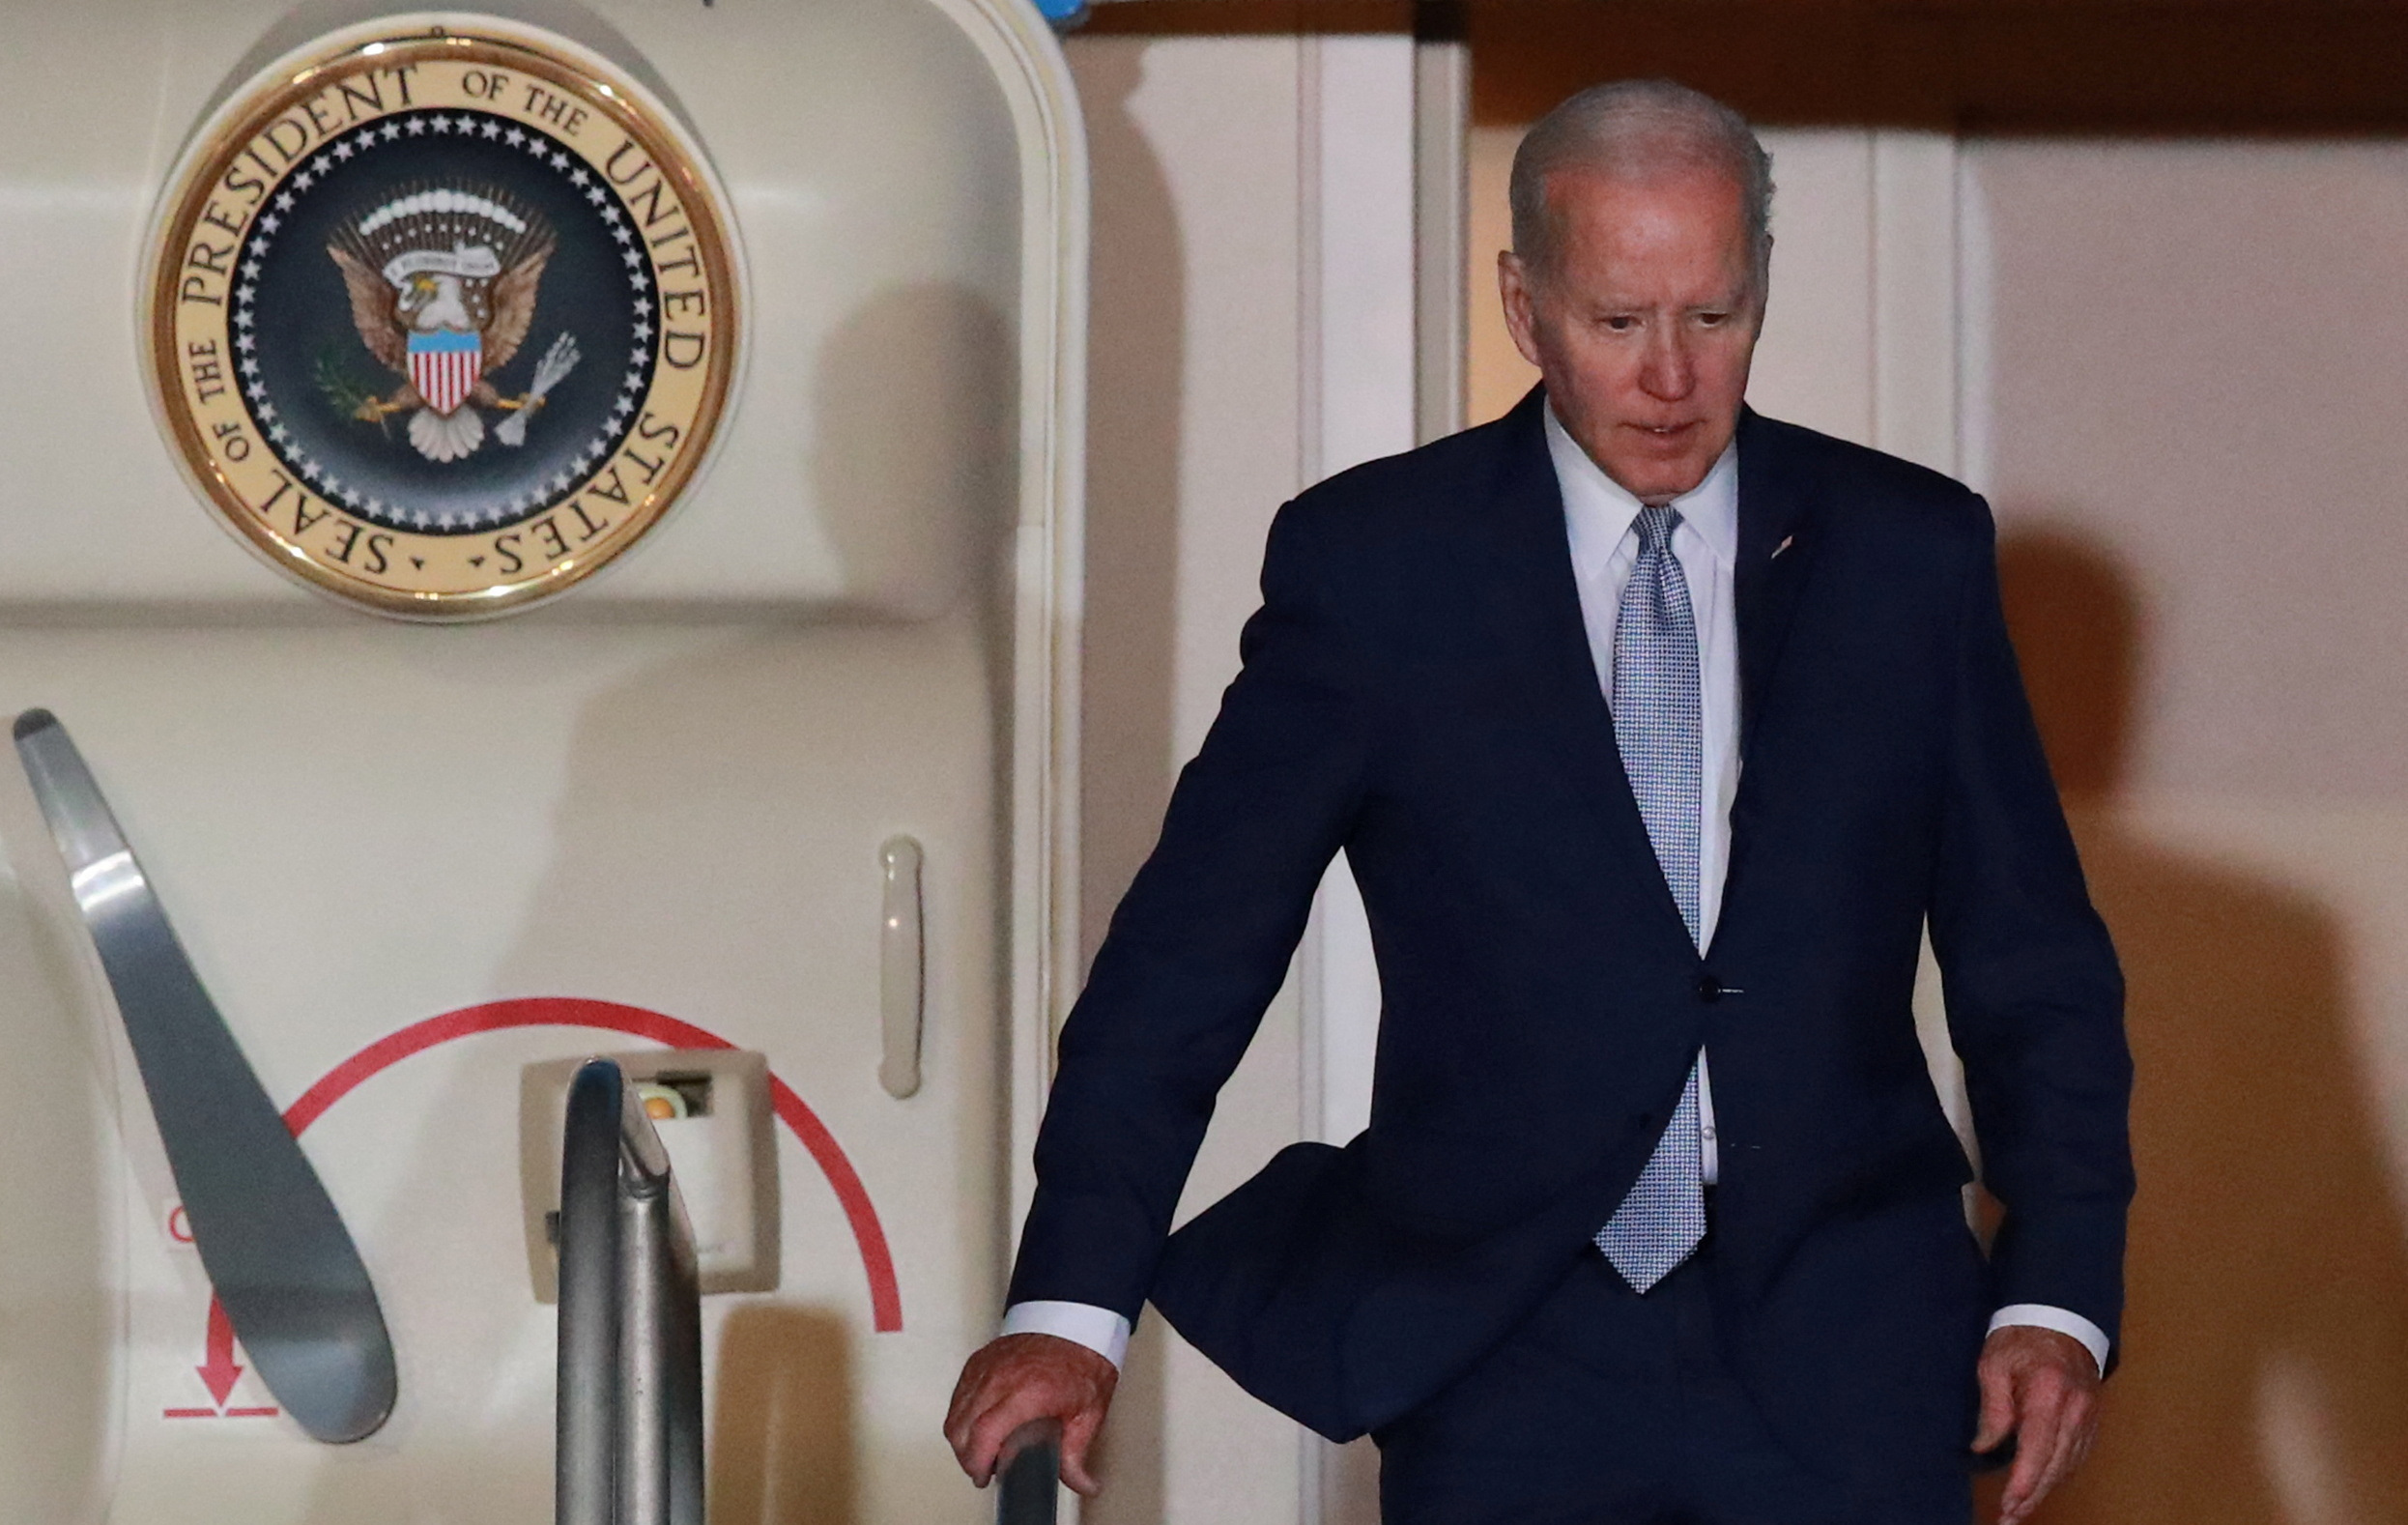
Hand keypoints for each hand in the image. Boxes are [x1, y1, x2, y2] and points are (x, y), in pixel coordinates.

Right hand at [945, 1332, 1118, 1496]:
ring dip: (962, 1439)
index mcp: (1027, 1393)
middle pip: (961, 1429)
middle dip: (968, 1458)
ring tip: (982, 1450)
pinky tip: (978, 1425)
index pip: (985, 1434)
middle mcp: (1000, 1379)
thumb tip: (1081, 1483)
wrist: (1075, 1320)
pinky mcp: (978, 1361)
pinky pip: (958, 1396)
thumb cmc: (1082, 1360)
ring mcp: (985, 1368)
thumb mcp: (1088, 1412)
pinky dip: (962, 1416)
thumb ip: (1076, 1454)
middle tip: (984, 1470)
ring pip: (955, 1414)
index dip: (978, 1462)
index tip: (985, 1476)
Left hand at [1972, 1325, 2101, 1522]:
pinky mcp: (2092, 1419)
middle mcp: (2076, 1409)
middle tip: (2009, 1518)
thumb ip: (1993, 1408)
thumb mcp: (1994, 1364)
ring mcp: (2088, 1415)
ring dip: (2045, 1489)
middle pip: (2056, 1465)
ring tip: (2019, 1509)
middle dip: (2032, 1495)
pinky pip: (2077, 1454)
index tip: (2009, 1503)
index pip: (2038, 1448)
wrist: (2060, 1318)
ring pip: (2068, 1465)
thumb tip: (1984, 1446)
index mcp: (2049, 1393)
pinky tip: (2040, 1484)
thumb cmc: (2021, 1338)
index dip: (2024, 1481)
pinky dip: (2059, 1473)